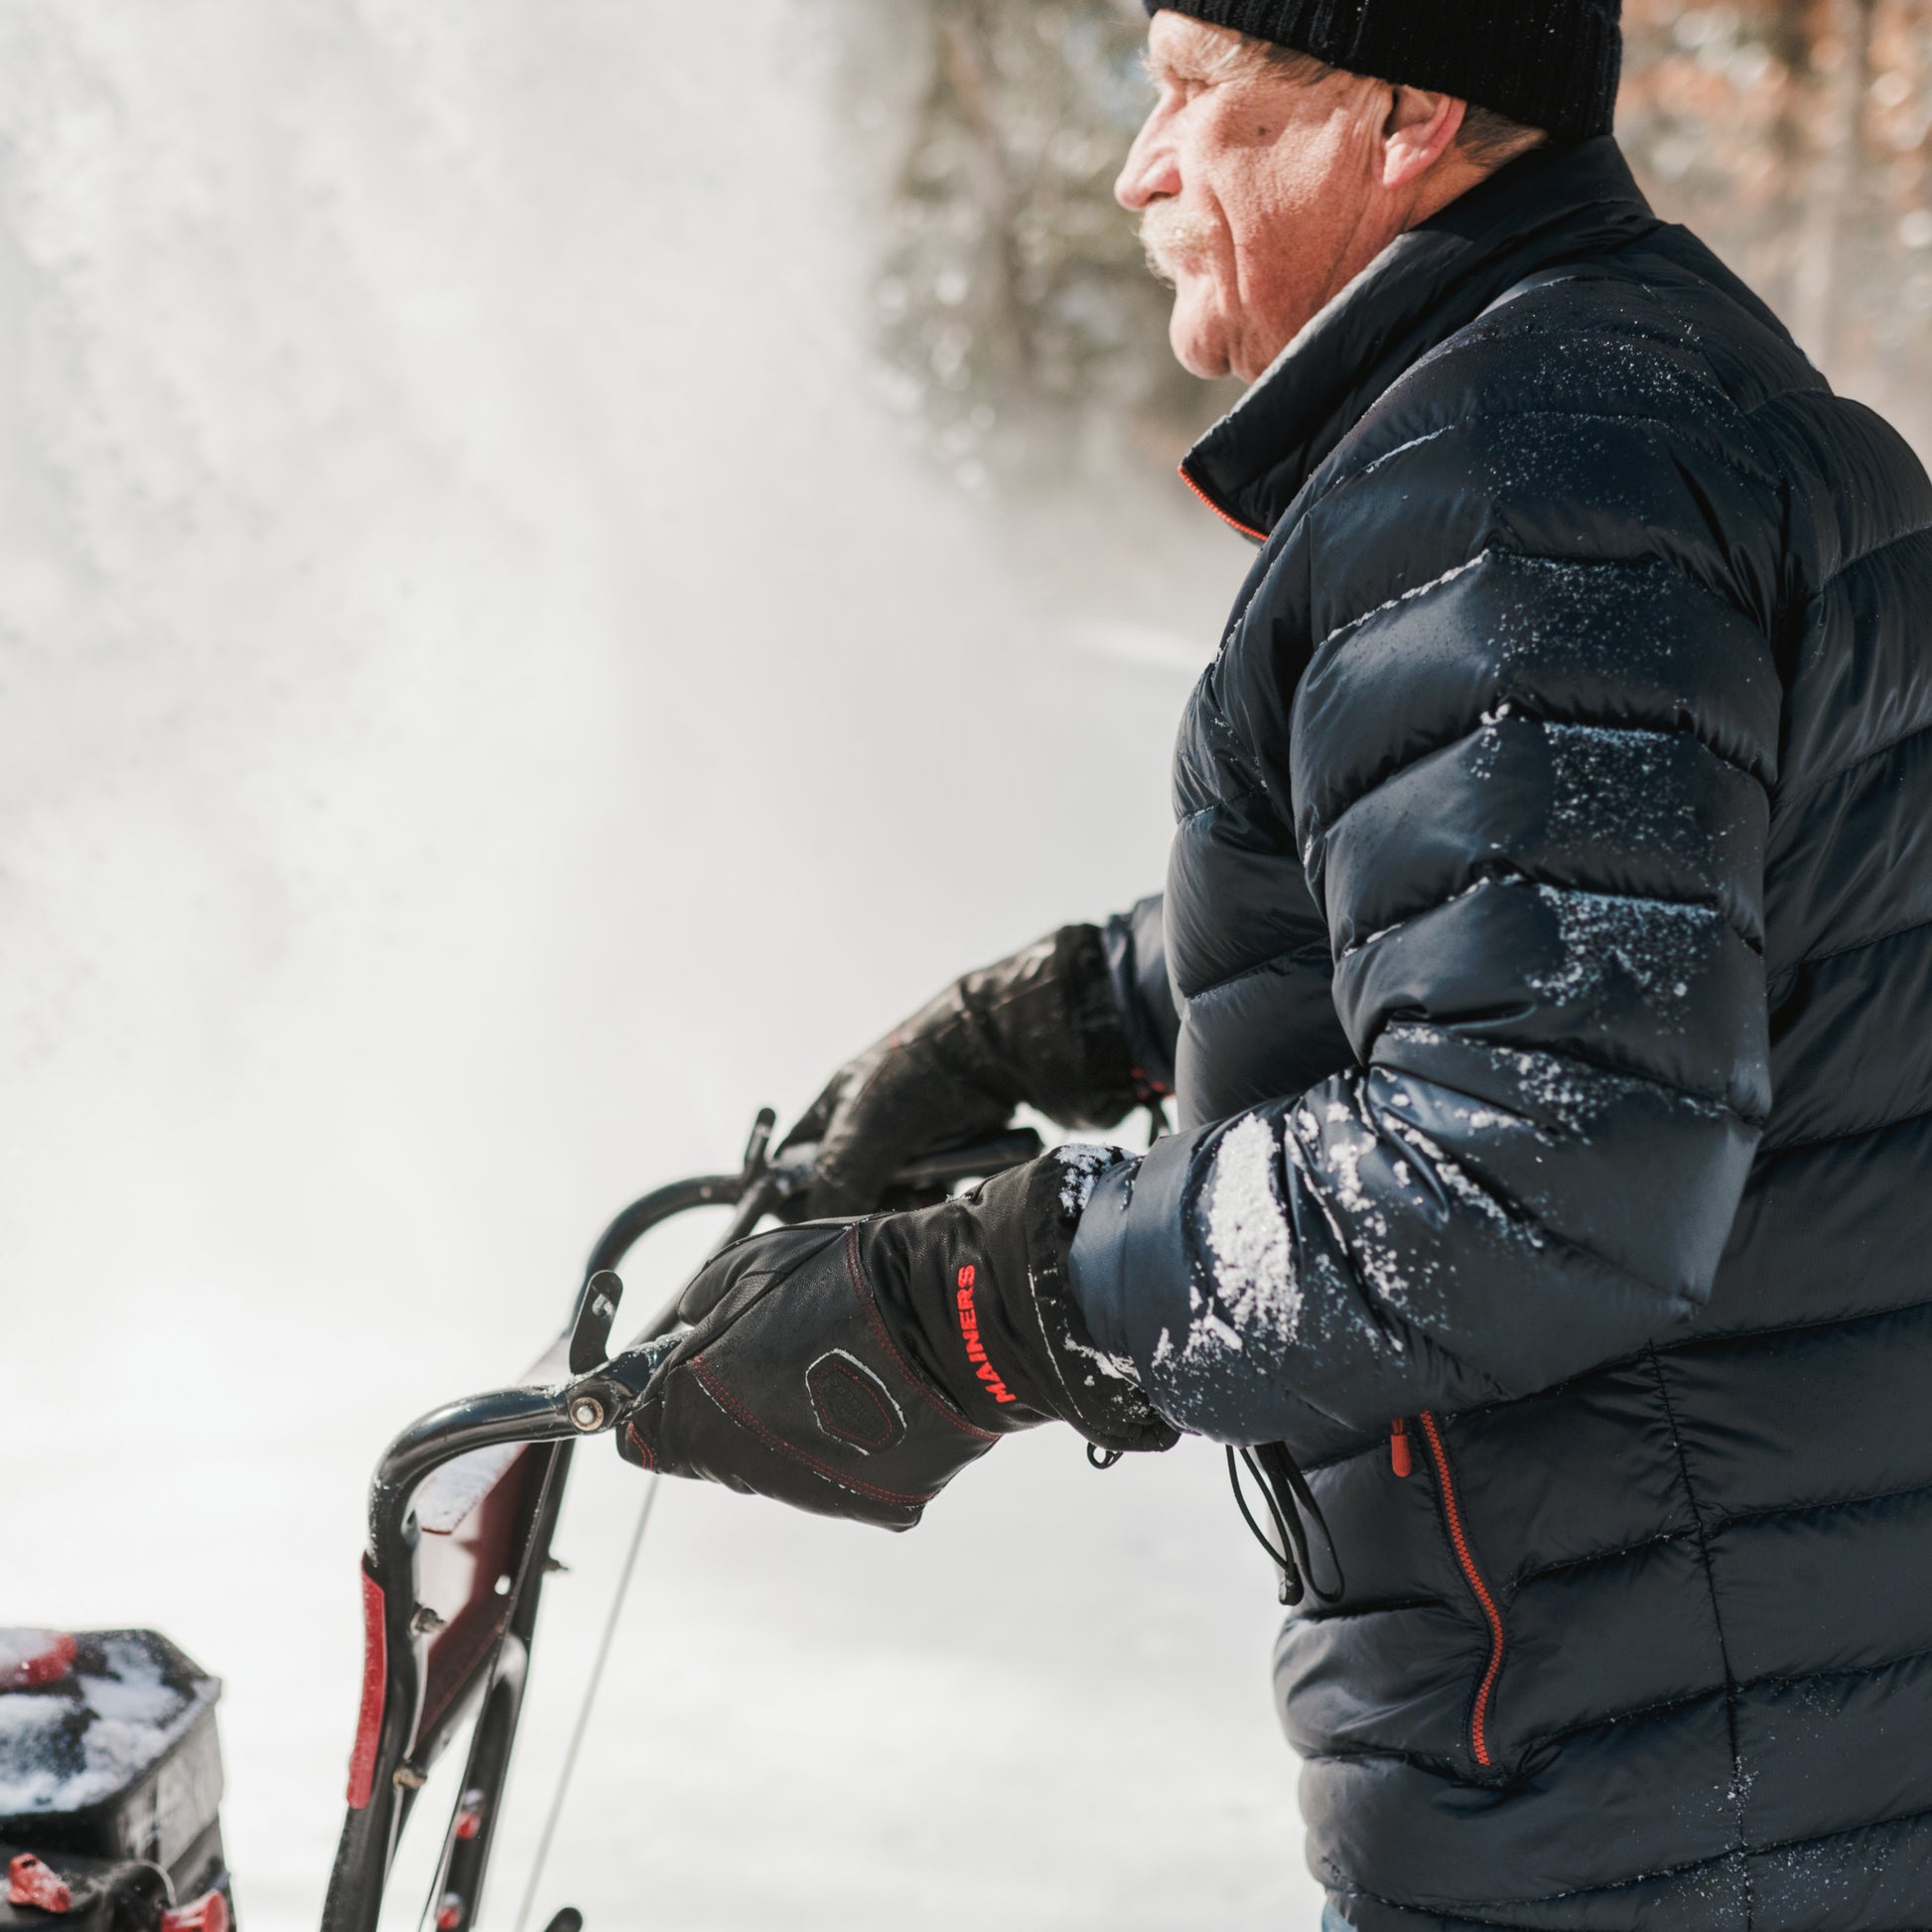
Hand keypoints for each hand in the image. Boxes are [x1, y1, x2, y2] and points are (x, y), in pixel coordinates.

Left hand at [613, 1149, 1176, 1527]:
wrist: (961, 1314)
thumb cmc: (856, 1278)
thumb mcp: (759, 1263)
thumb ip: (703, 1303)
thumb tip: (679, 1329)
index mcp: (706, 1403)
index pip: (640, 1435)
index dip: (653, 1403)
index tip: (675, 1379)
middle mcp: (751, 1463)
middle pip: (711, 1450)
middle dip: (725, 1407)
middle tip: (775, 1356)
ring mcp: (814, 1491)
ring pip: (775, 1466)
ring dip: (787, 1424)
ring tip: (836, 1367)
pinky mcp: (874, 1506)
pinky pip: (839, 1477)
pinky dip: (845, 1444)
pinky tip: (874, 1394)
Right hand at [784, 925, 1148, 1218]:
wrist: (1013, 1045)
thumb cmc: (930, 1071)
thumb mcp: (866, 1129)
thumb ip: (837, 1182)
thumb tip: (827, 1229)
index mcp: (838, 1102)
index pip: (795, 1162)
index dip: (798, 1197)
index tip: (823, 1225)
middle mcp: (874, 1115)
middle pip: (854, 1184)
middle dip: (871, 1204)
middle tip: (893, 1210)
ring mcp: (920, 1128)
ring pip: (903, 1189)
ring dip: (914, 1201)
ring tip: (932, 1198)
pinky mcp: (963, 1139)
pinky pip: (945, 1182)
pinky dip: (949, 1190)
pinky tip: (958, 1189)